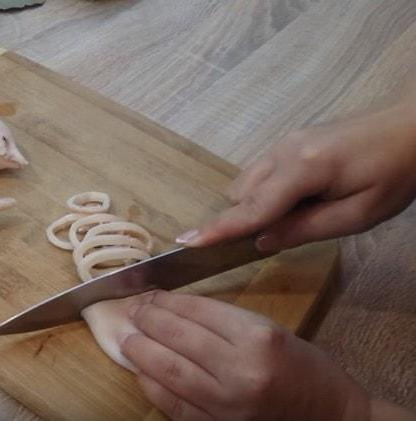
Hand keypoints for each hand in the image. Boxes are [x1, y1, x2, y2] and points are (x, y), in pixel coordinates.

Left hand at [121, 291, 369, 419]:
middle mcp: (241, 370)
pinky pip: (174, 405)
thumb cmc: (302, 367)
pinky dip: (152, 387)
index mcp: (258, 338)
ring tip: (128, 339)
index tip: (150, 295)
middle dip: (148, 321)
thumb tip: (172, 308)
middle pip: (179, 338)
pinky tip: (141, 372)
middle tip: (132, 312)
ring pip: (170, 370)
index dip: (168, 301)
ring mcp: (227, 404)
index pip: (198, 312)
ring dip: (142, 351)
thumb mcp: (268, 330)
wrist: (329, 415)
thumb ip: (222, 320)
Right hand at [176, 102, 415, 250]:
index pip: (251, 207)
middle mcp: (283, 150)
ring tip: (303, 212)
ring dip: (257, 204)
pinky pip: (261, 170)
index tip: (185, 242)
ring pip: (247, 180)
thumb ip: (306, 229)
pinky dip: (266, 190)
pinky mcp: (291, 139)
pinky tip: (302, 196)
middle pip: (241, 193)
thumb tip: (261, 240)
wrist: (415, 128)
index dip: (218, 229)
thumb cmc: (395, 173)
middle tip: (287, 232)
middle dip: (246, 218)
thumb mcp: (358, 214)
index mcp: (302, 169)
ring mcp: (285, 141)